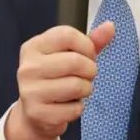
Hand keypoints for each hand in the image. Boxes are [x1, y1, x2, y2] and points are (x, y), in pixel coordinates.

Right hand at [5, 21, 115, 139]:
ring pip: (76, 86)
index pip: (67, 35)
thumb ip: (91, 41)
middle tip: (85, 76)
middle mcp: (28, 67)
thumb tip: (110, 26)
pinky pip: (73, 109)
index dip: (86, 46)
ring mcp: (30, 91)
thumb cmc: (55, 79)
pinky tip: (67, 106)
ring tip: (77, 91)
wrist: (34, 113)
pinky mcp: (37, 113)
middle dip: (90, 70)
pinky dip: (77, 109)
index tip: (87, 56)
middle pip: (75, 61)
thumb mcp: (69, 56)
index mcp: (33, 46)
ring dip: (85, 90)